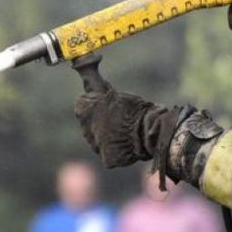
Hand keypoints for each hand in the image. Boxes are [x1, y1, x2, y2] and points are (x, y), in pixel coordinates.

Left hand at [74, 88, 188, 168]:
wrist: (150, 132)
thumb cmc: (136, 109)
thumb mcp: (116, 94)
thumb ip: (100, 89)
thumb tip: (89, 72)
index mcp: (84, 110)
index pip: (81, 102)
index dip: (93, 101)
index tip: (104, 101)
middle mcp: (86, 129)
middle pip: (88, 123)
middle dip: (99, 120)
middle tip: (118, 118)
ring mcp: (96, 146)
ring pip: (98, 139)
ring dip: (107, 136)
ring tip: (125, 131)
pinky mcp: (108, 159)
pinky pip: (109, 153)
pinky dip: (116, 149)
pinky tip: (127, 143)